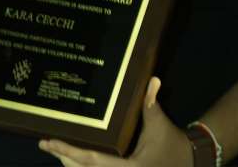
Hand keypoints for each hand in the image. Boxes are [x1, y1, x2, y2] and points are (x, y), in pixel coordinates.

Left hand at [40, 77, 191, 166]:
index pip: (92, 161)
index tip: (49, 143)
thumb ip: (152, 105)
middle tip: (48, 145)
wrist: (189, 161)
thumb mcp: (160, 124)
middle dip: (65, 159)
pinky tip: (74, 160)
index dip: (68, 152)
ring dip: (72, 165)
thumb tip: (152, 80)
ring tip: (57, 151)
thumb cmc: (173, 144)